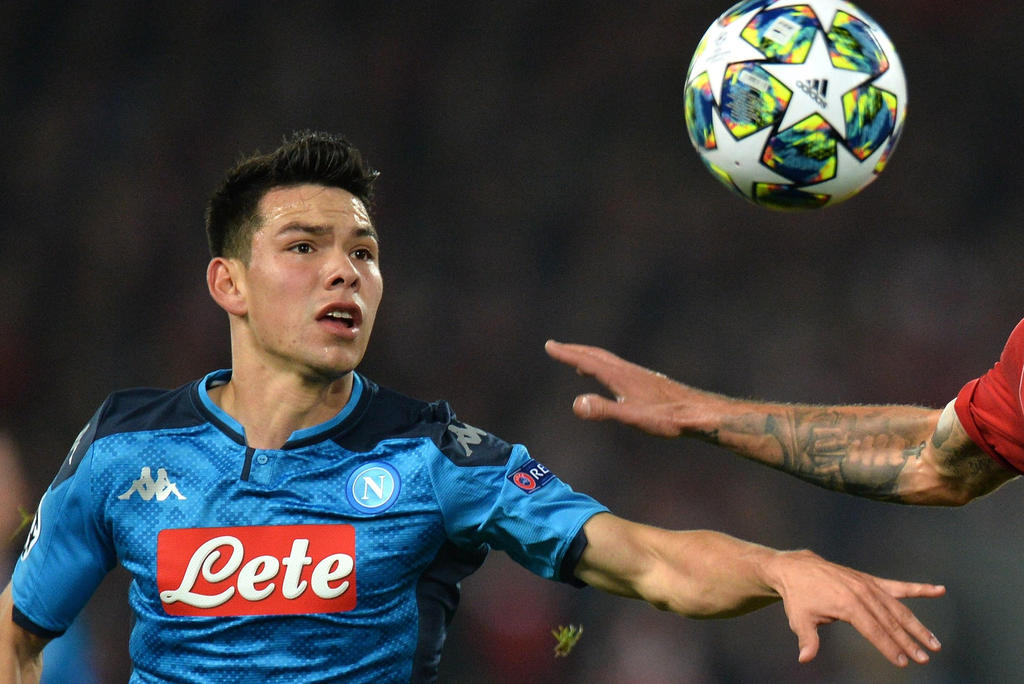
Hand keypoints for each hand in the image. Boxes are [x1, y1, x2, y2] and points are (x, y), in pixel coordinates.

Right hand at [545, 340, 697, 436]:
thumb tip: (576, 404)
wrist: (699, 413)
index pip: (587, 362)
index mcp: (620, 377)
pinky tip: (612, 380)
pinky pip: (619, 369)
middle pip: (597, 356)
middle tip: (557, 347)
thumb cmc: (667, 417)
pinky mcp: (648, 383)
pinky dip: (606, 367)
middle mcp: (628, 371)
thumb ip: (604, 410)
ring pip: (609, 361)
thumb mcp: (632, 417)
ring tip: (578, 361)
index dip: (567, 354)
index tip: (549, 346)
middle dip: (575, 351)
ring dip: (590, 358)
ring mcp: (639, 376)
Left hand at [763, 549, 944, 665]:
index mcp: (847, 604)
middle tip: (925, 658)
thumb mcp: (800, 619)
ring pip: (898, 608)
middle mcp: (862, 593)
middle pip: (890, 621)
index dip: (888, 647)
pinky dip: (919, 589)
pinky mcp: (871, 581)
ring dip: (917, 626)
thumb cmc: (799, 596)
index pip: (873, 630)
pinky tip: (939, 590)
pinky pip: (898, 586)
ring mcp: (869, 585)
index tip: (903, 662)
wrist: (796, 568)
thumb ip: (807, 640)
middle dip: (908, 641)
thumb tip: (804, 658)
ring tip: (934, 642)